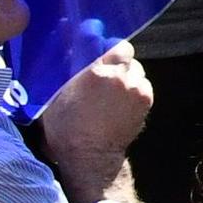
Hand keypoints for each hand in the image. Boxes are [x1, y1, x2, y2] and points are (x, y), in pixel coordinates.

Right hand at [33, 43, 154, 198]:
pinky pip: (143, 87)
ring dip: (128, 79)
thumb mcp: (56, 97)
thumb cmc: (67, 130)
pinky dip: (134, 92)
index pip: (118, 46)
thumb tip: (72, 61)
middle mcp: (121, 77)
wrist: (90, 156)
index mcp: (97, 72)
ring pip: (137, 73)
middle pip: (128, 59)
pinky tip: (120, 104)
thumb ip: (70, 75)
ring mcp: (137, 89)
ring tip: (112, 95)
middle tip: (106, 78)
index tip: (105, 56)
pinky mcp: (146, 101)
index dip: (112, 50)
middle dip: (118, 66)